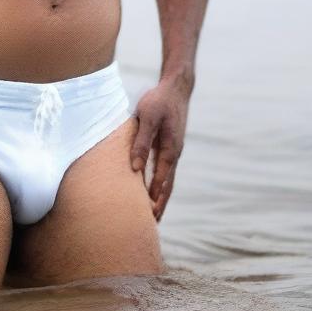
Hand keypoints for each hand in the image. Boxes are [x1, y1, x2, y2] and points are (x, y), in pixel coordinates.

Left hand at [129, 79, 189, 221]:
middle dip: (160, 203)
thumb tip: (136, 168)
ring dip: (161, 195)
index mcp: (170, 150)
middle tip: (152, 224)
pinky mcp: (170, 144)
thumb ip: (141, 142)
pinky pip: (166, 168)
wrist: (176, 86)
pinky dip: (161, 181)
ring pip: (168, 178)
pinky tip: (153, 185)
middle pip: (168, 185)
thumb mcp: (147, 118)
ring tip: (154, 212)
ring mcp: (174, 149)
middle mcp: (174, 153)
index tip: (148, 217)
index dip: (154, 199)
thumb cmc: (159, 101)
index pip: (162, 182)